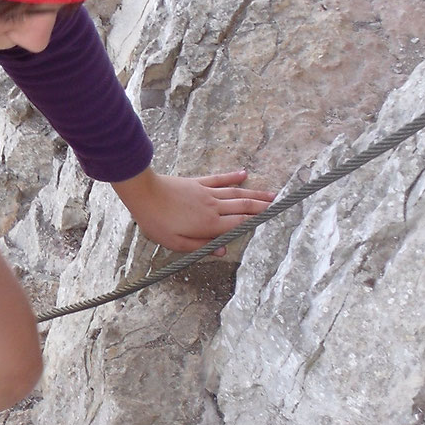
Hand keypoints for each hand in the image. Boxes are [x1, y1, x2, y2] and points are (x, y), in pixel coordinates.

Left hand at [112, 167, 275, 252]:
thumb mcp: (176, 243)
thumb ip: (201, 247)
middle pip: (243, 207)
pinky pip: (219, 179)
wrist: (144, 194)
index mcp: (209, 224)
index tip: (272, 221)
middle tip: (280, 206)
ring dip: (255, 194)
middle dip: (262, 207)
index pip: (239, 224)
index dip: (257, 222)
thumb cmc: (157, 222)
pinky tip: (244, 173)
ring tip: (272, 194)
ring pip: (236, 193)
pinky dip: (233, 176)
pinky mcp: (198, 183)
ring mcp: (206, 193)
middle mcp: (213, 207)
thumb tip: (222, 250)